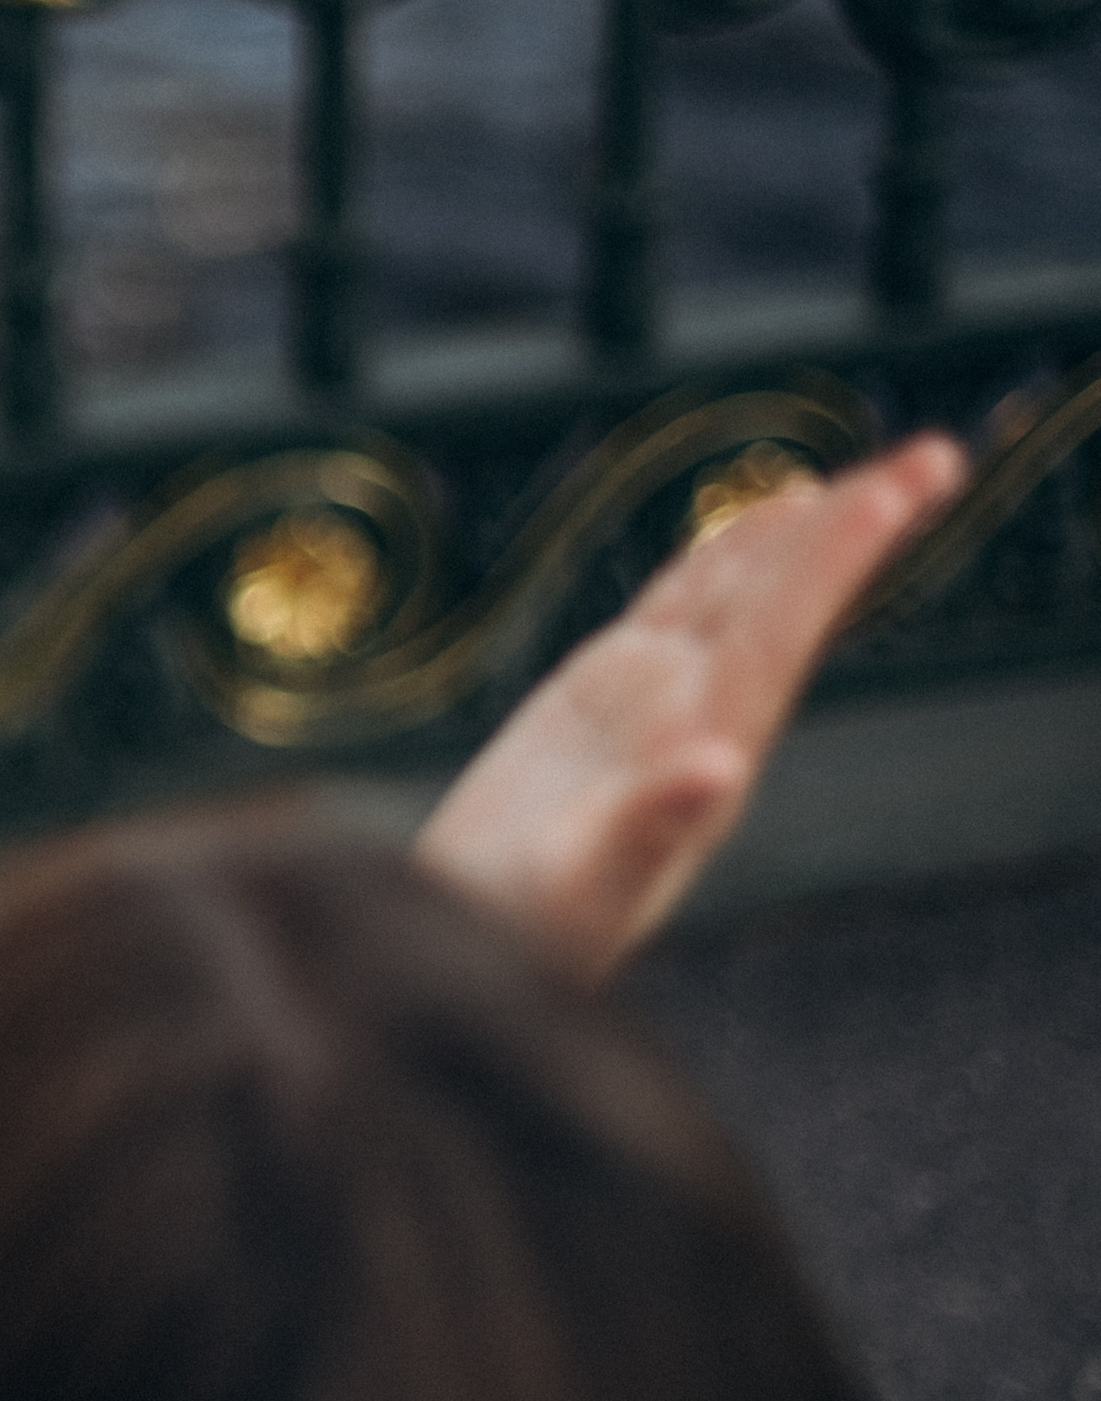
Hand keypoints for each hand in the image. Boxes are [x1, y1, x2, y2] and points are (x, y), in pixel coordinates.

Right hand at [413, 432, 964, 986]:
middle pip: (784, 606)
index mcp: (705, 755)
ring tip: (870, 477)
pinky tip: (752, 531)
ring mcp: (652, 702)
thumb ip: (648, 827)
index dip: (832, 564)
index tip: (892, 495)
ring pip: (738, 599)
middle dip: (854, 533)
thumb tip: (718, 768)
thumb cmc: (516, 932)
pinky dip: (716, 561)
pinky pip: (672, 608)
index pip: (781, 638)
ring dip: (800, 537)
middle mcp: (696, 720)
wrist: (465, 942)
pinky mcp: (599, 692)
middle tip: (934, 458)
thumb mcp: (579, 889)